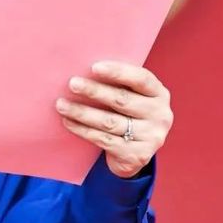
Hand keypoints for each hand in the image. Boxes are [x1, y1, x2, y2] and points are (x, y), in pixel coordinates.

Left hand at [55, 61, 173, 177]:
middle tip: (72, 83)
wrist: (135, 152)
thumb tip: (84, 69)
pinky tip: (68, 121)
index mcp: (159, 94)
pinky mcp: (137, 155)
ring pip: (109, 122)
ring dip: (82, 112)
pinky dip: (82, 130)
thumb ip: (119, 83)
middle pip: (122, 100)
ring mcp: (150, 137)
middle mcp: (160, 115)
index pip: (141, 79)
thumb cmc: (128, 114)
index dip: (118, 72)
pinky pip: (103, 139)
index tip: (94, 67)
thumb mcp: (133, 96)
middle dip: (94, 91)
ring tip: (61, 104)